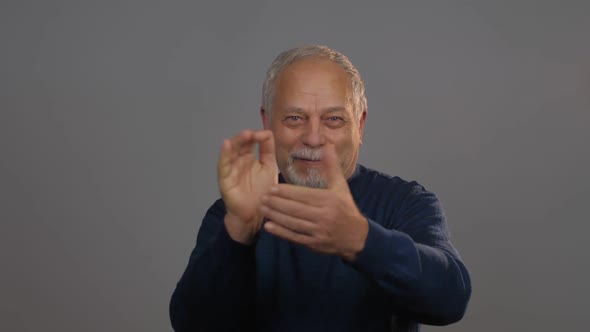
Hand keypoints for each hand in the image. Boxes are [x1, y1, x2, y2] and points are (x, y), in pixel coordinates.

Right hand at [217, 129, 277, 243]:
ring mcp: (231, 168)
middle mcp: (239, 160)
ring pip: (231, 151)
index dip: (256, 136)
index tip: (265, 135)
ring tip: (245, 135)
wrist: (257, 213)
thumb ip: (268, 150)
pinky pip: (223, 164)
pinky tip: (226, 144)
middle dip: (246, 137)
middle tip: (253, 133)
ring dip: (237, 142)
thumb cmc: (262, 191)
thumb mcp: (269, 167)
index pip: (250, 141)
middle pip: (239, 143)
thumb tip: (268, 132)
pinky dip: (224, 154)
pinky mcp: (225, 179)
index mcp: (249, 157)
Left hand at [260, 143, 368, 260]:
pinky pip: (295, 237)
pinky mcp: (314, 244)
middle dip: (276, 203)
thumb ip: (331, 165)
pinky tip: (269, 226)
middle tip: (262, 197)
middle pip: (295, 209)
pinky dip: (281, 232)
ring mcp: (319, 231)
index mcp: (329, 200)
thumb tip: (327, 146)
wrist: (356, 236)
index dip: (286, 192)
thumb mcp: (340, 186)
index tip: (271, 188)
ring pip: (293, 223)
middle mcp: (324, 216)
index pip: (303, 195)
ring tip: (263, 208)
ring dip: (275, 216)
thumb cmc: (345, 207)